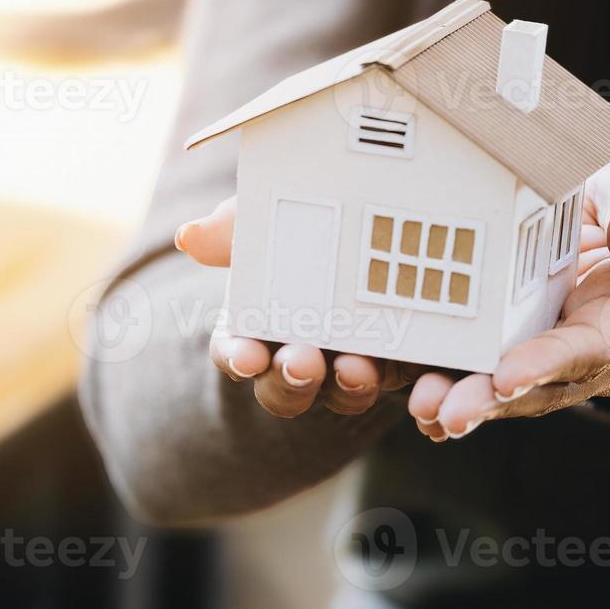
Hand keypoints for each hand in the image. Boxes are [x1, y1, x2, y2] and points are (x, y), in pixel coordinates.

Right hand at [176, 198, 418, 417]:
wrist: (386, 218)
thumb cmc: (310, 220)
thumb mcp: (276, 215)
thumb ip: (237, 227)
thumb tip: (189, 235)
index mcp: (260, 324)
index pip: (236, 350)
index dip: (238, 356)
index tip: (247, 356)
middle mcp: (301, 354)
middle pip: (286, 387)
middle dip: (292, 378)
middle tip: (303, 362)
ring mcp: (352, 362)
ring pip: (344, 393)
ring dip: (348, 386)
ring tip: (358, 366)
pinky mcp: (405, 362)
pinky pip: (405, 387)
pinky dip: (410, 392)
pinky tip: (420, 388)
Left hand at [409, 161, 609, 441]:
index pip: (590, 348)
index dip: (547, 363)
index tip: (507, 376)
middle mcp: (588, 356)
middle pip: (540, 389)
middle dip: (492, 402)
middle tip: (448, 412)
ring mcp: (549, 363)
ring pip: (507, 393)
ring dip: (463, 402)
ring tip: (424, 406)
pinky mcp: (514, 355)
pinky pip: (483, 380)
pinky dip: (450, 391)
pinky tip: (419, 407)